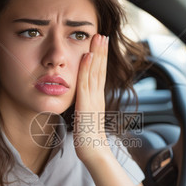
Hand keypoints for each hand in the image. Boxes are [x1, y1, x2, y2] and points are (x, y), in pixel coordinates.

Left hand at [73, 34, 108, 163]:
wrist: (94, 152)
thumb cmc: (89, 139)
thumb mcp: (87, 118)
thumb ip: (86, 108)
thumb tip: (83, 103)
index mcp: (97, 99)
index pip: (100, 74)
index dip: (100, 58)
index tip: (101, 44)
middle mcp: (97, 96)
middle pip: (100, 69)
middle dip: (101, 51)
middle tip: (103, 34)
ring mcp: (93, 99)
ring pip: (95, 72)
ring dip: (96, 53)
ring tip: (98, 37)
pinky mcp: (86, 104)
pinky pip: (85, 83)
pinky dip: (86, 68)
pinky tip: (87, 56)